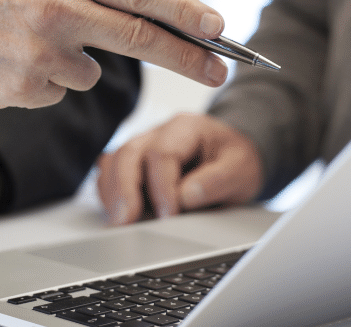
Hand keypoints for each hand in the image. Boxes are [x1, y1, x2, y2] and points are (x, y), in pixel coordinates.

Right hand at [0, 0, 229, 109]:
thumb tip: (146, 14)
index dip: (186, 14)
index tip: (221, 29)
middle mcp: (57, 9)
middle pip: (140, 40)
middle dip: (189, 58)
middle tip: (220, 70)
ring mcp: (39, 53)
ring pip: (90, 73)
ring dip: (73, 63)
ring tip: (24, 39)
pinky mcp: (20, 88)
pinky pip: (56, 92)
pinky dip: (42, 82)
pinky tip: (7, 59)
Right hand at [96, 113, 261, 224]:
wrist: (233, 157)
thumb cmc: (235, 160)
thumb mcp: (241, 169)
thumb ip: (218, 180)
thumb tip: (187, 196)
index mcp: (186, 128)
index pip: (162, 153)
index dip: (161, 186)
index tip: (168, 215)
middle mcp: (158, 133)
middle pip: (128, 154)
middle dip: (124, 189)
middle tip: (125, 221)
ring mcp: (142, 147)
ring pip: (113, 162)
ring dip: (112, 193)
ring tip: (118, 222)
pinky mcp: (134, 165)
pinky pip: (110, 174)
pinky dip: (109, 193)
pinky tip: (118, 214)